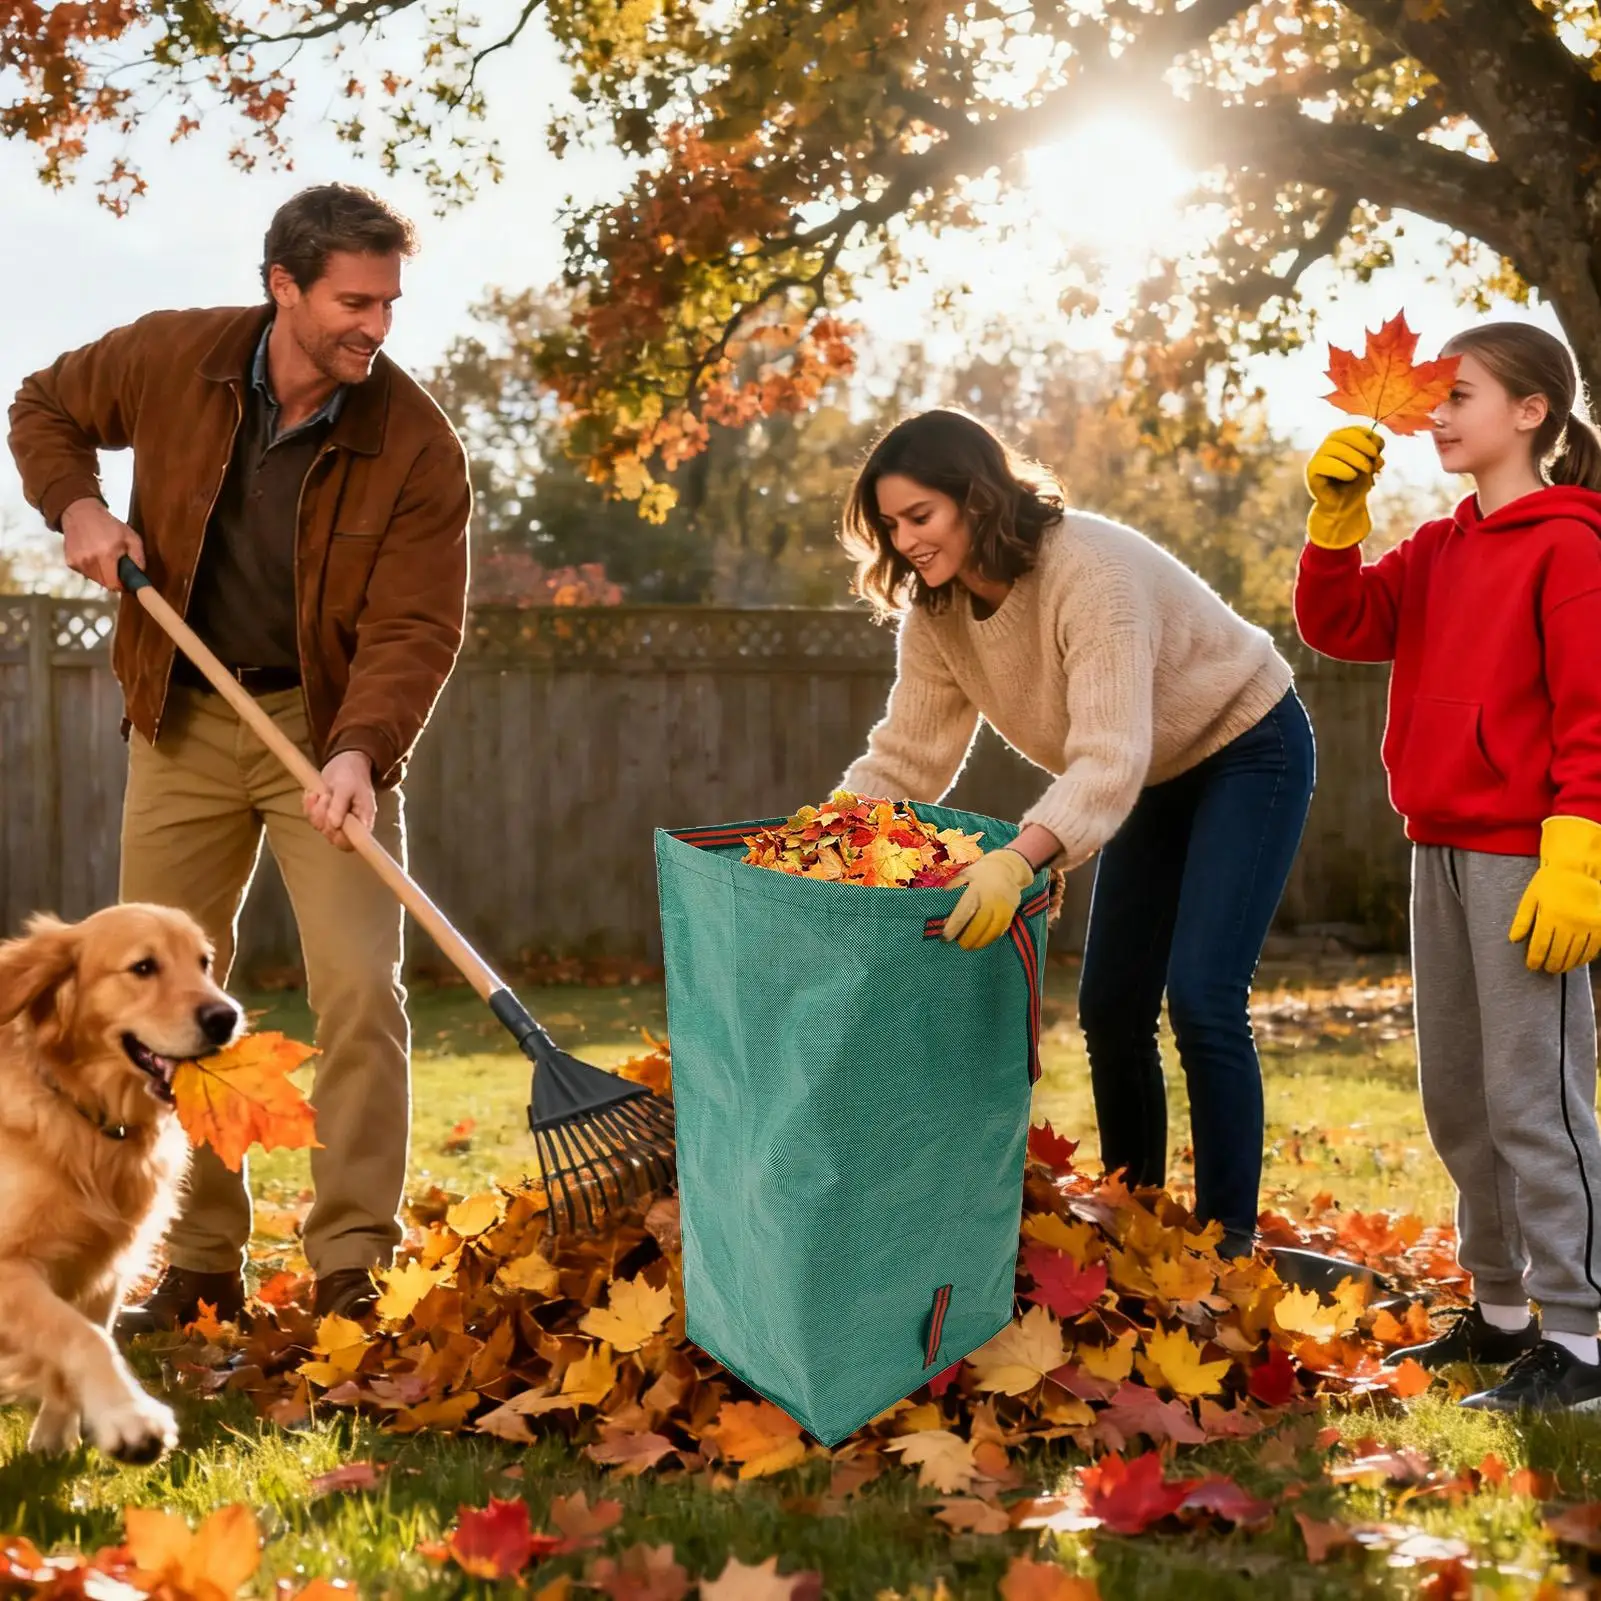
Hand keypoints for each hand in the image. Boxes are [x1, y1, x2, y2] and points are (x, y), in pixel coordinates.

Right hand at [62, 498, 144, 591]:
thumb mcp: (131, 537)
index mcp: (106, 554)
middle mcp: (89, 560)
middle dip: (113, 580)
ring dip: (102, 574)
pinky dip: (92, 569)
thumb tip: (140, 574)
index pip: (113, 584)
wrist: (81, 513)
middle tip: (117, 568)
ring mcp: (78, 561)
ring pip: (95, 579)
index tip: (126, 582)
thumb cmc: (109, 525)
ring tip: (105, 559)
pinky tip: (94, 556)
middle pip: (104, 583)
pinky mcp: (70, 561)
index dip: (121, 586)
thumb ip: (139, 557)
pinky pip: (85, 573)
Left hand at [303, 751, 375, 850]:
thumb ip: (340, 805)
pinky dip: (308, 805)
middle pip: (333, 836)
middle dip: (323, 817)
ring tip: (320, 793)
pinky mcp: (322, 815)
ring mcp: (335, 821)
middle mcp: (350, 825)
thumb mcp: (346, 786)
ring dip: (315, 810)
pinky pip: (310, 817)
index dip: (340, 839)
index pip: (352, 843)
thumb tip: (334, 825)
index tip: (333, 823)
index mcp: (362, 821)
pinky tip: (312, 793)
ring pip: (319, 827)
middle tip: (325, 797)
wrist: (344, 763)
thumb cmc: (351, 774)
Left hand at [943, 848, 1035, 950]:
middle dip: (968, 937)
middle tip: (959, 944)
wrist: (1008, 866)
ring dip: (981, 941)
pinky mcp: (1011, 911)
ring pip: (992, 929)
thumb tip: (943, 893)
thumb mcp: (966, 873)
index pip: (963, 913)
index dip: (954, 927)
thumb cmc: (983, 871)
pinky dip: (993, 936)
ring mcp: (1003, 906)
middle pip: (978, 924)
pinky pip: (1002, 928)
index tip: (945, 937)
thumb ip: (954, 883)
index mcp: (976, 890)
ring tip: (972, 946)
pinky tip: (985, 941)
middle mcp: (990, 900)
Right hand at [1305, 426, 1383, 549]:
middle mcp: (1327, 445)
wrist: (1345, 507)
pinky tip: (1351, 476)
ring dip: (1355, 459)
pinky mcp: (1311, 472)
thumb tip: (1375, 445)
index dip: (1369, 437)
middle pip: (1344, 436)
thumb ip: (1373, 450)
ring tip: (1366, 471)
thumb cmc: (1357, 483)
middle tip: (1373, 464)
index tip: (1378, 451)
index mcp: (1341, 439)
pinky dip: (1342, 469)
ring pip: (1333, 448)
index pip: (1354, 429)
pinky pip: (1324, 464)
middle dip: (1364, 447)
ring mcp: (1317, 458)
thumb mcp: (1371, 463)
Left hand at [1510, 816, 1600, 973]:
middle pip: (1559, 953)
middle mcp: (1568, 923)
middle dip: (1551, 964)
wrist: (1576, 868)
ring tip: (1560, 968)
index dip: (1535, 960)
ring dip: (1567, 964)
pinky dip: (1584, 958)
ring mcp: (1586, 925)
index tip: (1533, 966)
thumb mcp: (1530, 898)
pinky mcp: (1600, 925)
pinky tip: (1578, 961)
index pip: (1540, 947)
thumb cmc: (1550, 882)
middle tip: (1547, 969)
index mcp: (1548, 917)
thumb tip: (1514, 939)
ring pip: (1576, 954)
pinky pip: (1593, 948)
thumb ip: (1522, 920)